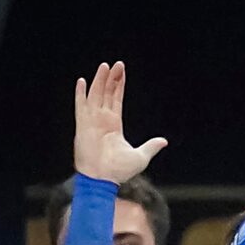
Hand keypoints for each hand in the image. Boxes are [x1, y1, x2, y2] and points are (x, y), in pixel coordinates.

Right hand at [71, 62, 165, 183]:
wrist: (103, 179)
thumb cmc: (119, 171)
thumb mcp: (141, 156)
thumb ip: (151, 146)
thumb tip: (164, 141)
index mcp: (114, 124)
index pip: (116, 99)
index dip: (119, 85)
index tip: (121, 72)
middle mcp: (101, 120)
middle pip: (106, 93)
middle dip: (111, 78)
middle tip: (117, 64)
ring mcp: (91, 121)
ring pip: (95, 95)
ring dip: (99, 81)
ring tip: (105, 66)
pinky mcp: (83, 126)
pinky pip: (81, 106)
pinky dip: (81, 94)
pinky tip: (82, 81)